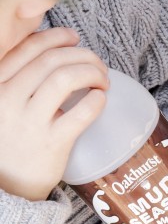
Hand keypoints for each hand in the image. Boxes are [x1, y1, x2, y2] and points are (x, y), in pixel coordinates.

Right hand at [0, 27, 108, 200]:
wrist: (8, 185)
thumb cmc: (11, 138)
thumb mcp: (4, 103)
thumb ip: (19, 79)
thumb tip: (56, 50)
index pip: (28, 48)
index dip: (57, 37)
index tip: (74, 38)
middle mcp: (8, 99)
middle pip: (52, 60)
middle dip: (82, 55)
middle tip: (97, 64)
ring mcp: (29, 121)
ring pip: (66, 79)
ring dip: (92, 73)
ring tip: (102, 81)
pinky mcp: (51, 143)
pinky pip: (81, 112)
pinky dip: (97, 100)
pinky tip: (101, 99)